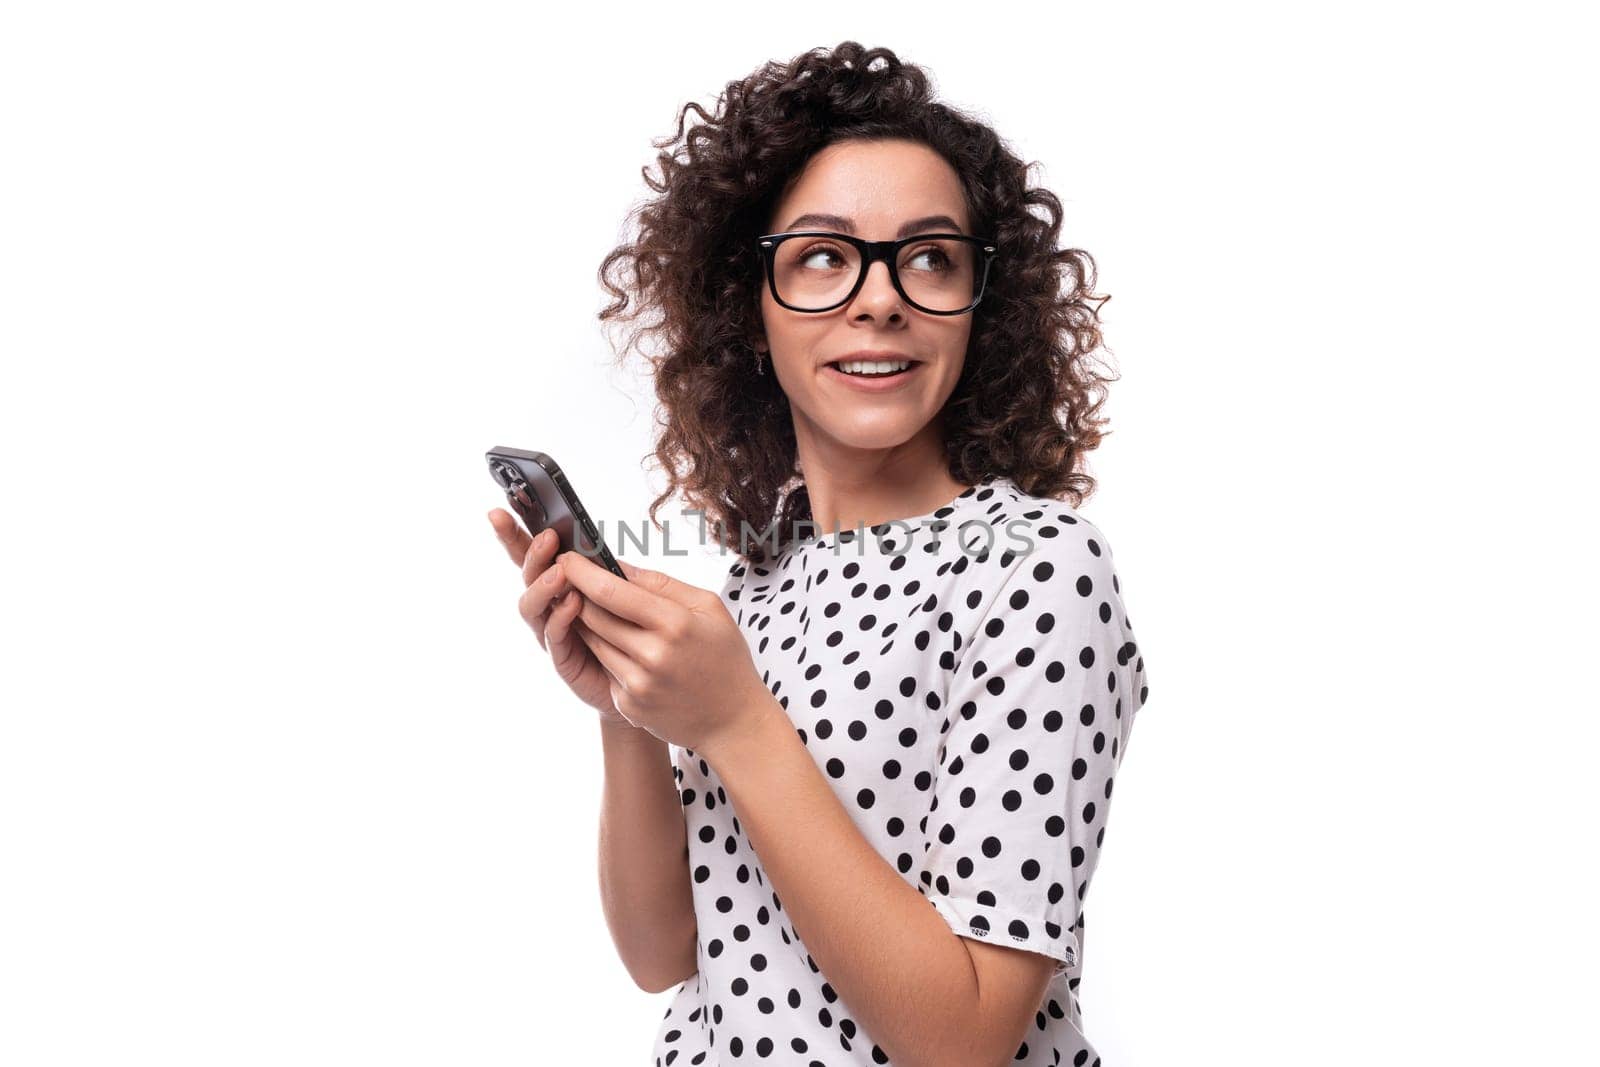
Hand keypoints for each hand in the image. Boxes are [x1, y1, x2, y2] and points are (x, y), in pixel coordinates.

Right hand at [486, 508, 634, 728]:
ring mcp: (554, 632)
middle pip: (528, 574)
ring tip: (561, 571)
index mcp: (567, 583)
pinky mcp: (563, 659)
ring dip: (544, 584)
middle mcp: (553, 605)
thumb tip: (605, 551)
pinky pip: (554, 635)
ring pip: (533, 604)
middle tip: (546, 537)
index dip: (515, 534)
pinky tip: (573, 603)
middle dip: (529, 552)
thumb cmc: (642, 634)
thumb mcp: (635, 595)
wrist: (653, 683)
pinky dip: (561, 616)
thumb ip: (618, 576)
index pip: (538, 554)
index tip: (499, 511)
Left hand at [553, 549, 777, 751]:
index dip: (581, 572)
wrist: (733, 720)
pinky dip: (608, 654)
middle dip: (578, 593)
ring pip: (593, 641)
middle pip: (592, 615)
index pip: (611, 591)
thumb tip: (617, 565)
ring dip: (588, 622)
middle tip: (571, 579)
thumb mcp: (708, 608)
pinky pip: (605, 668)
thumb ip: (662, 584)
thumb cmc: (724, 657)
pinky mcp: (629, 705)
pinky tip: (624, 649)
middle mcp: (652, 655)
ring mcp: (638, 684)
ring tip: (595, 609)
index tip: (566, 557)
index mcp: (674, 623)